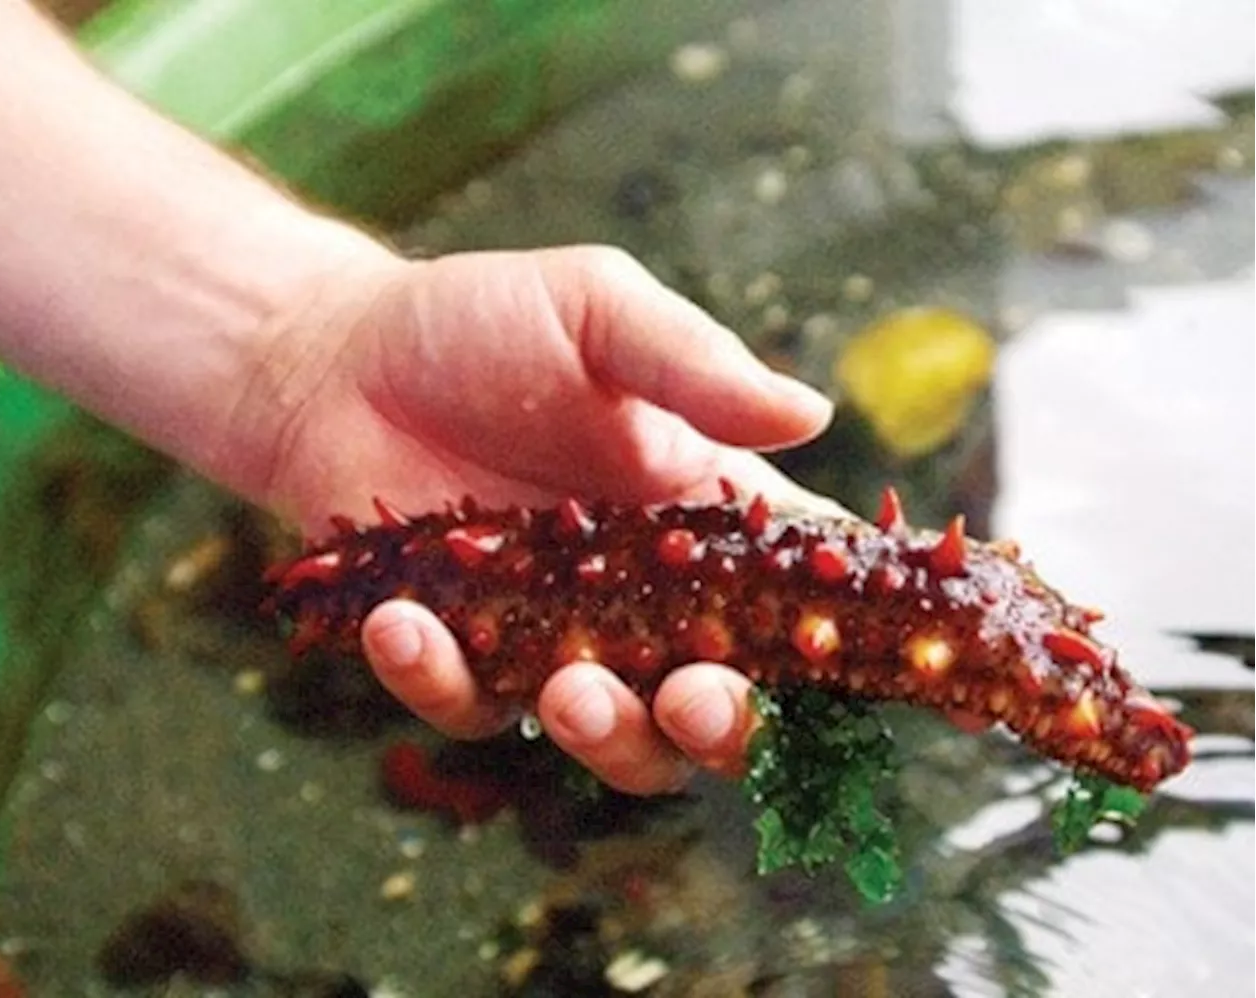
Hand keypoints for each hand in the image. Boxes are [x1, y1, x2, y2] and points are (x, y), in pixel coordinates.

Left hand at [238, 244, 838, 794]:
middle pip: (723, 705)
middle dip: (726, 726)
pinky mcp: (462, 659)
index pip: (814, 600)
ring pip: (614, 741)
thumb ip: (697, 368)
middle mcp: (649, 599)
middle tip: (694, 696)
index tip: (954, 702)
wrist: (341, 358)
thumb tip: (815, 416)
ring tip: (567, 689)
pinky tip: (406, 626)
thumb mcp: (599, 315)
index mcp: (707, 522)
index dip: (882, 654)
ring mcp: (557, 641)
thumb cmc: (485, 325)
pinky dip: (442, 681)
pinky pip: (470, 704)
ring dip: (605, 733)